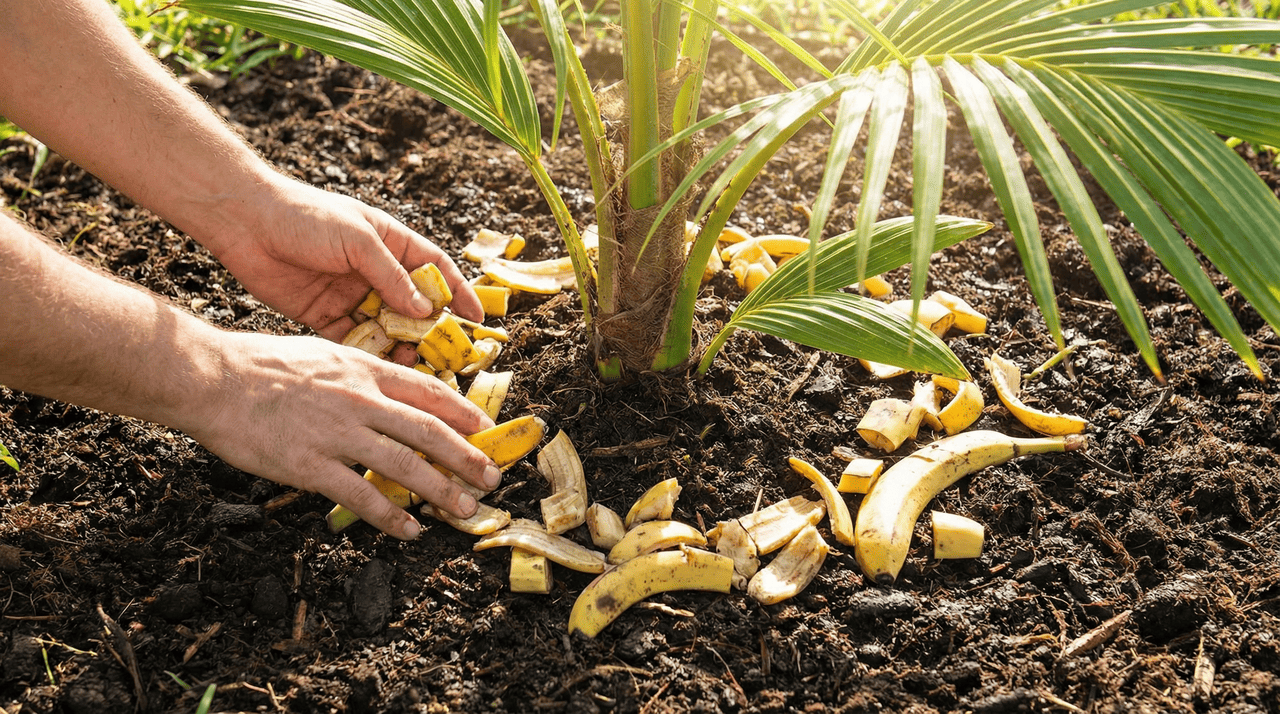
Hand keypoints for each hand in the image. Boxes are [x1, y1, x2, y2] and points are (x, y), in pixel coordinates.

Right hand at [188, 331, 499, 539]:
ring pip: (404, 465)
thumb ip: (359, 373)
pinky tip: (409, 529)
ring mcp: (336, 433)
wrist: (212, 378)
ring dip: (441, 490)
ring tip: (465, 509)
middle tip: (493, 478)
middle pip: (428, 431)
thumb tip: (390, 392)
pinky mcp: (310, 465)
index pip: (427, 391)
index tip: (486, 430)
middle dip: (467, 457)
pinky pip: (360, 495)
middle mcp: (359, 399)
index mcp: (363, 369)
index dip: (463, 412)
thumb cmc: (261, 364)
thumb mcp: (323, 353)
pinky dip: (390, 516)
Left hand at [209, 177, 482, 340]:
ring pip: (387, 326)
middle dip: (432, 330)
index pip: (436, 269)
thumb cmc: (305, 216)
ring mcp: (351, 294)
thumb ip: (391, 276)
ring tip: (414, 364)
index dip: (458, 293)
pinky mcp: (324, 314)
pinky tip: (380, 367)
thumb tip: (425, 310)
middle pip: (414, 304)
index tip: (477, 320)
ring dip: (401, 345)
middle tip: (448, 355)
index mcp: (391, 242)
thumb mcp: (357, 240)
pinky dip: (368, 353)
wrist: (244, 221)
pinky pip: (354, 339)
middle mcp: (375, 270)